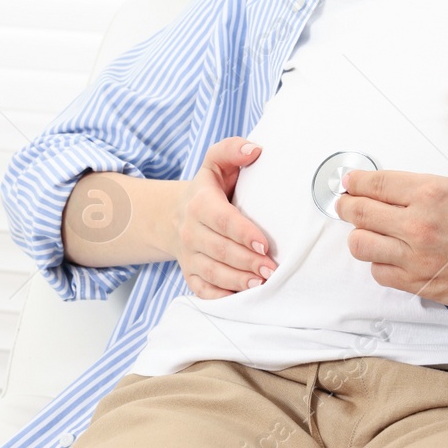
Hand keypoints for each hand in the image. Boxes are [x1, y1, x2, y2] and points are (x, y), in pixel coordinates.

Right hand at [170, 137, 277, 297]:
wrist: (174, 214)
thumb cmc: (208, 188)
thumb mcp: (216, 163)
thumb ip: (233, 150)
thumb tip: (255, 149)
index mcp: (200, 203)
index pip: (222, 220)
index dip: (243, 233)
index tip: (264, 243)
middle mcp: (190, 231)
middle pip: (219, 250)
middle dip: (246, 261)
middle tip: (272, 269)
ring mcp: (188, 255)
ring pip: (211, 272)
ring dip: (237, 281)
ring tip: (261, 284)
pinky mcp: (189, 273)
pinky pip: (201, 290)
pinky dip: (220, 297)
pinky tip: (241, 297)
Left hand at [336, 167, 447, 314]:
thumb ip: (424, 191)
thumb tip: (390, 191)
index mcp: (432, 191)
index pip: (373, 183)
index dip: (354, 182)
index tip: (350, 182)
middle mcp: (419, 222)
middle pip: (357, 212)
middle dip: (347, 206)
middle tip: (346, 204)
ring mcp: (416, 256)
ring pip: (360, 244)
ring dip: (361, 236)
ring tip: (371, 232)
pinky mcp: (418, 283)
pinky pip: (379, 273)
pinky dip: (380, 264)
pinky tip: (391, 256)